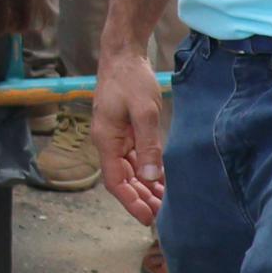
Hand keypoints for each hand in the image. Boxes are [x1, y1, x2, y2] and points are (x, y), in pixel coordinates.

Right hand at [95, 50, 167, 222]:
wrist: (123, 54)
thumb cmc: (130, 79)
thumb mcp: (144, 111)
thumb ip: (148, 145)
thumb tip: (151, 177)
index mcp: (106, 140)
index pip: (115, 181)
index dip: (130, 202)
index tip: (147, 218)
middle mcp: (108, 142)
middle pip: (123, 179)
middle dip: (141, 199)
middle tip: (163, 216)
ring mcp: (117, 136)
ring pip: (130, 170)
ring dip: (146, 187)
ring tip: (166, 203)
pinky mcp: (126, 130)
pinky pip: (136, 157)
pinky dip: (148, 170)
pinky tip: (163, 180)